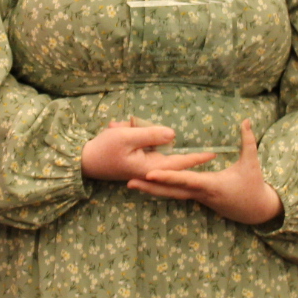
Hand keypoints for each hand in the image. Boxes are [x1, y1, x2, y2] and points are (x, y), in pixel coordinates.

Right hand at [82, 120, 215, 182]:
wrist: (83, 161)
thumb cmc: (104, 149)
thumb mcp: (127, 137)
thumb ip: (151, 135)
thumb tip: (174, 135)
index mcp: (151, 167)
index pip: (180, 162)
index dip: (197, 158)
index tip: (214, 154)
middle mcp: (150, 170)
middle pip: (170, 157)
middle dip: (175, 149)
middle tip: (194, 147)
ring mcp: (143, 167)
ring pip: (154, 147)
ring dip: (139, 133)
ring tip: (121, 127)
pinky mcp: (136, 161)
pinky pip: (142, 146)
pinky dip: (132, 134)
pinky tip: (116, 128)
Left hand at [129, 119, 282, 225]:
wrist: (255, 211)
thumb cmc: (254, 186)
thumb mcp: (252, 163)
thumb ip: (248, 141)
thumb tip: (245, 120)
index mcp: (211, 185)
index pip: (185, 180)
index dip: (167, 176)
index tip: (149, 173)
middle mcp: (200, 194)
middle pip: (171, 192)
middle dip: (150, 187)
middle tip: (128, 181)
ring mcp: (197, 199)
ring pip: (171, 195)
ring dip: (151, 191)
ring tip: (131, 184)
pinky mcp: (197, 200)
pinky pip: (176, 195)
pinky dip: (162, 191)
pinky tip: (147, 186)